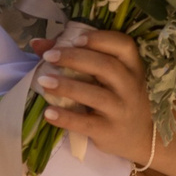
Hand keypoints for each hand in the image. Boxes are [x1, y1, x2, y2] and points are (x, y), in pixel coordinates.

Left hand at [32, 24, 154, 165]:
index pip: (124, 45)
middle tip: (49, 56)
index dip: (100, 39)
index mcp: (132, 66)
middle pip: (106, 67)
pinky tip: (48, 112)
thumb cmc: (117, 97)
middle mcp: (131, 86)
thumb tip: (38, 44)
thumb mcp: (106, 77)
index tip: (75, 39)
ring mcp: (122, 110)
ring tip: (43, 81)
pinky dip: (66, 118)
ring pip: (96, 95)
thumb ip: (77, 57)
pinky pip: (86, 124)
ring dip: (67, 87)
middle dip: (75, 58)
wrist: (137, 137)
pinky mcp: (109, 131)